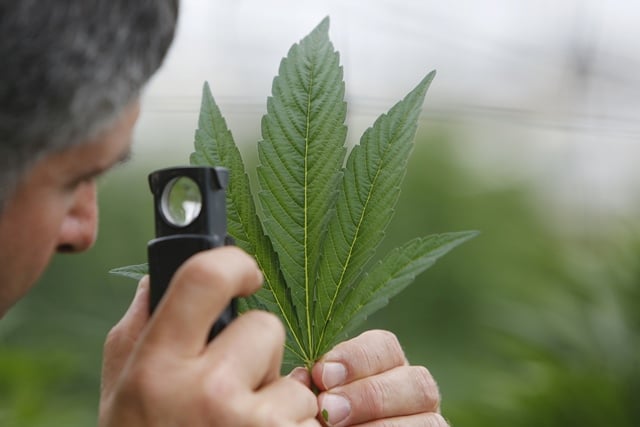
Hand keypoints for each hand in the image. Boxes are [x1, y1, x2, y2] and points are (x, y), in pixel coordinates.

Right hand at [99, 247, 319, 426]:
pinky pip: (310, 418)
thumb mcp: (122, 382)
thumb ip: (144, 321)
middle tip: (228, 387)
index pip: (206, 278)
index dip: (233, 262)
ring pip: (295, 379)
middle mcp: (207, 393)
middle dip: (255, 352)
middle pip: (266, 328)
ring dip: (276, 398)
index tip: (245, 273)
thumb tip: (164, 271)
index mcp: (157, 365)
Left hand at [310, 330, 447, 426]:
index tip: (321, 373)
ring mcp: (426, 421)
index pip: (386, 347)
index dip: (356, 358)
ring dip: (384, 426)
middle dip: (371, 395)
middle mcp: (413, 392)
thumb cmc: (315, 416)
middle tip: (330, 408)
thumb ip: (312, 385)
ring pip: (429, 419)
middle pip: (417, 381)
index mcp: (386, 366)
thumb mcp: (313, 398)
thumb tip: (302, 378)